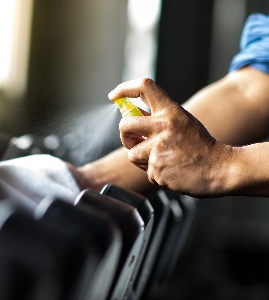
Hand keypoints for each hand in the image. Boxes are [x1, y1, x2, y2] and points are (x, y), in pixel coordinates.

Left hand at [108, 78, 232, 196]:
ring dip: (142, 160)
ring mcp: (159, 147)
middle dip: (125, 136)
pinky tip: (172, 170)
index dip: (124, 89)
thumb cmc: (200, 146)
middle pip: (124, 125)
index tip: (114, 96)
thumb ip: (158, 118)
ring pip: (131, 153)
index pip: (144, 87)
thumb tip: (128, 116)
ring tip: (164, 159)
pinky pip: (145, 172)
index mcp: (171, 111)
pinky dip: (156, 174)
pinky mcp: (157, 167)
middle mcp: (163, 125)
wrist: (222, 168)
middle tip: (135, 142)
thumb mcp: (182, 122)